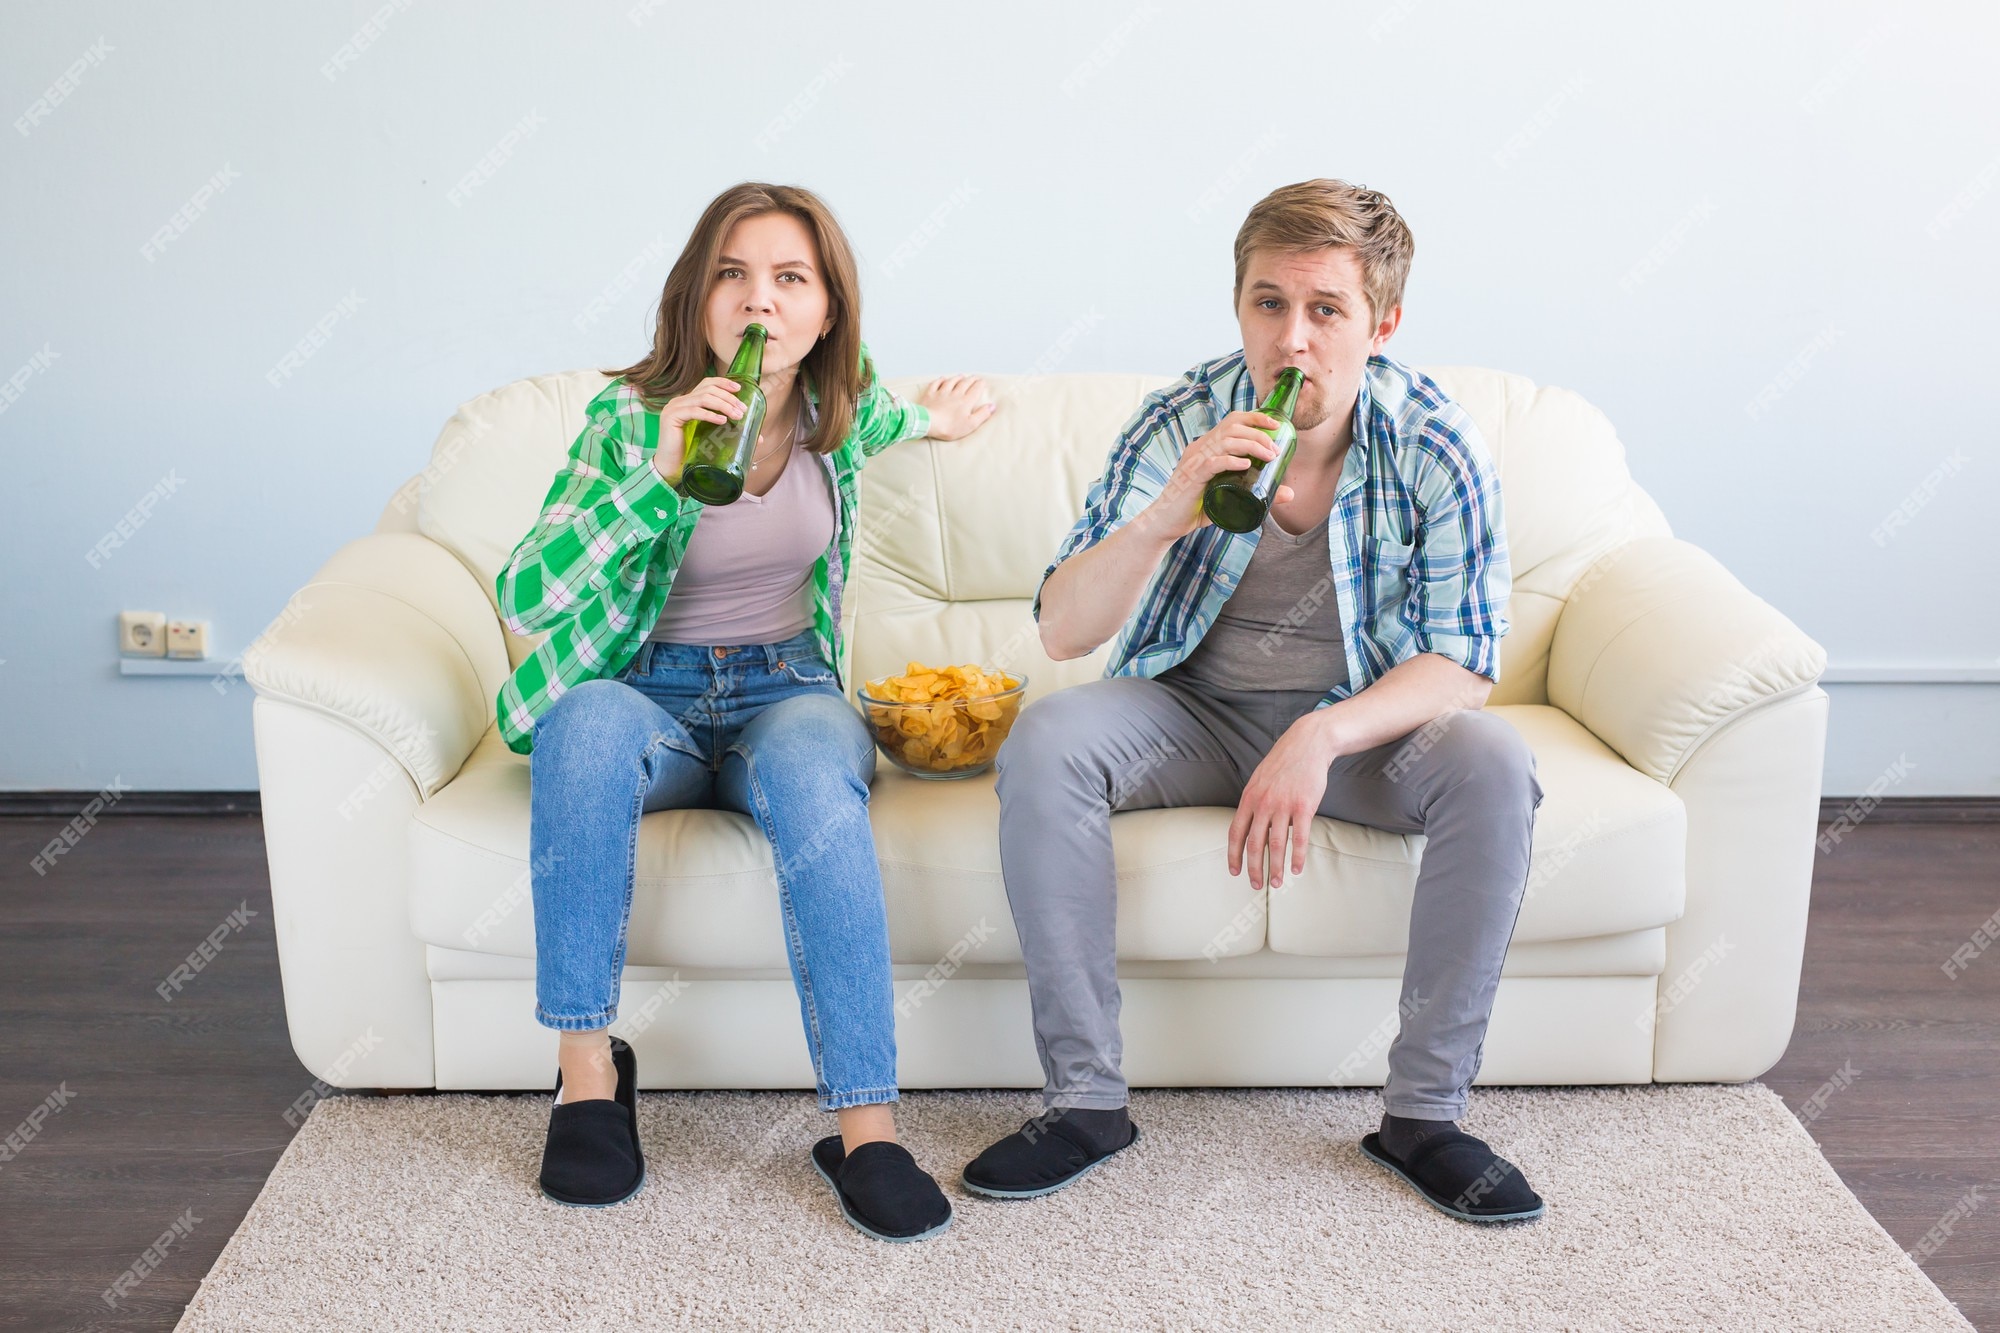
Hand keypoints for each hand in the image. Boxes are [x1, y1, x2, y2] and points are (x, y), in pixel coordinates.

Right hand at [651, 376, 743, 482]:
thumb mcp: (713, 438)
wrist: (671, 468)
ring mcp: (674, 408)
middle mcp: (680, 401)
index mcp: (688, 401)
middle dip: (728, 398)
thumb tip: (759, 438)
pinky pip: (694, 411)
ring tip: (737, 416)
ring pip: (703, 398)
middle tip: (743, 410)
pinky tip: (722, 420)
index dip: (723, 383)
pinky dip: (710, 414)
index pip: (707, 383)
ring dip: (723, 405)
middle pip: (708, 389)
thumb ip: (731, 433)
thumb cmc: (691, 454)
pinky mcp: (671, 417)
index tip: (739, 389)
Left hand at [916, 374, 998, 440]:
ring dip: (957, 378)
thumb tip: (992, 406)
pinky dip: (940, 380)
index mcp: (966, 401)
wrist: (929, 423)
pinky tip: (942, 379)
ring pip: (951, 381)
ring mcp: (942, 393)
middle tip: (974, 377)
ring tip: (961, 375)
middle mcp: (955, 394)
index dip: (980, 384)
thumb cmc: (950, 426)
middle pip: (965, 383)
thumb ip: (982, 415)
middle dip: (971, 379)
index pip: (976, 389)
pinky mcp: (930, 394)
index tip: (983, 382)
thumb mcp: (970, 424)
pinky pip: (936, 384)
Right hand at [1138, 411, 1296, 542]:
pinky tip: (1245, 464)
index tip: (1276, 425)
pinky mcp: (1191, 476)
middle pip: (1232, 427)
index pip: (1232, 420)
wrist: (1167, 522)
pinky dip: (1231, 461)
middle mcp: (1200, 447)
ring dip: (1251, 445)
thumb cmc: (1197, 508)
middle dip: (1258, 433)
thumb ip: (1260, 493)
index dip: (1255, 417)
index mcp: (1207, 446)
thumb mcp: (1231, 497)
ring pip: (1226, 441)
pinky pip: (1212, 462)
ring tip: (1268, 456)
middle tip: (1275, 450)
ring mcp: (1194, 460)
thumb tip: (1290, 494)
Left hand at [1227, 713, 1339, 890]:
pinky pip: (1299, 837)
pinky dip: (1297, 856)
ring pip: (1276, 844)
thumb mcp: (1259, 780)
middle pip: (1253, 844)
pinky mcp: (1304, 806)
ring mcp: (1283, 805)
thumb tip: (1249, 825)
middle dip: (1253, 868)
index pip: (1235, 833)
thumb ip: (1253, 802)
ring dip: (1275, 867)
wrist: (1308, 743)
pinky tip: (1296, 869)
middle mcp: (1263, 804)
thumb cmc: (1283, 763)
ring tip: (1276, 882)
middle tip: (1256, 884)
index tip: (1235, 871)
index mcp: (1249, 798)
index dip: (1233, 855)